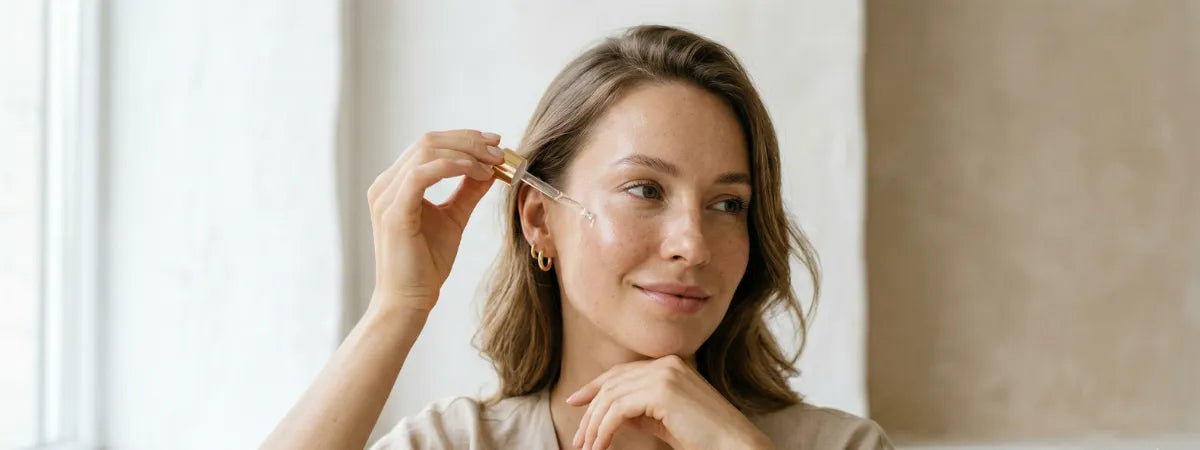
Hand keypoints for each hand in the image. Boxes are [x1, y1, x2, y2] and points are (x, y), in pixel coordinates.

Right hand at [366, 129, 503, 312]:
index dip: (463, 138)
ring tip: (493, 163)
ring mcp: (386, 196)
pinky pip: (423, 174)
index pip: (429, 144)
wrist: (409, 299)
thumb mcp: (454, 217)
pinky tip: (477, 173)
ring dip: (466, 152)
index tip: (495, 142)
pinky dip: (453, 167)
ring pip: (427, 151)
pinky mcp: (394, 211)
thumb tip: (491, 169)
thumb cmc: (426, 264)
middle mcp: (386, 184)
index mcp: (395, 183)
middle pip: (428, 141)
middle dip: (468, 140)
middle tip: (499, 149)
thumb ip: (468, 191)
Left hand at [566, 355, 773, 449]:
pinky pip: (618, 410)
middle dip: (590, 411)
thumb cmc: (705, 439)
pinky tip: (600, 446)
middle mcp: (666, 363)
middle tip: (578, 438)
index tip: (575, 402)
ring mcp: (664, 374)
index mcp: (670, 365)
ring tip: (588, 448)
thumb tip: (613, 411)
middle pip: (612, 383)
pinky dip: (604, 430)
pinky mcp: (661, 391)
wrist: (734, 446)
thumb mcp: (666, 420)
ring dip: (594, 425)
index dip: (594, 386)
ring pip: (611, 397)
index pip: (621, 372)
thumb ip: (642, 411)